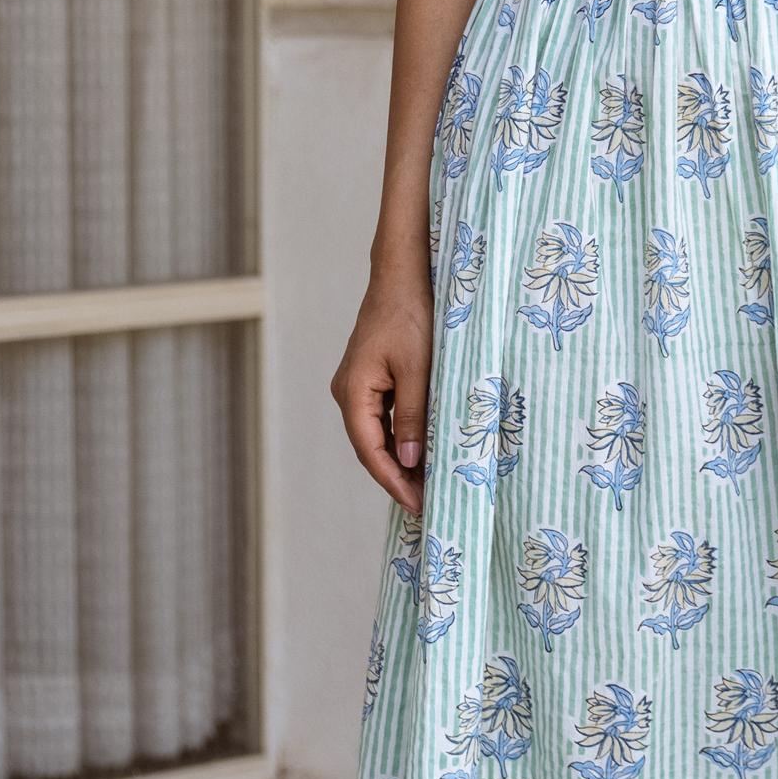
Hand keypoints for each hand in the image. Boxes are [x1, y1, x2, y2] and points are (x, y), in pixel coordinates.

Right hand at [333, 266, 433, 508]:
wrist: (405, 273)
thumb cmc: (412, 314)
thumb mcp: (419, 369)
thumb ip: (414, 416)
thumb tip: (407, 460)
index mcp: (353, 391)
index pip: (370, 450)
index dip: (393, 481)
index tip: (418, 505)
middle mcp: (349, 392)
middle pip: (371, 447)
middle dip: (397, 477)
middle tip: (427, 504)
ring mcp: (359, 385)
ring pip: (378, 434)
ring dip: (401, 459)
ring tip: (428, 484)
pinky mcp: (373, 377)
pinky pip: (385, 417)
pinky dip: (403, 437)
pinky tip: (423, 449)